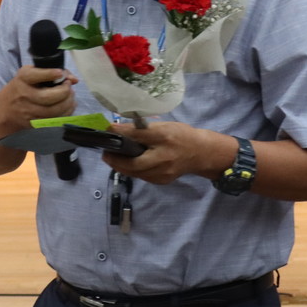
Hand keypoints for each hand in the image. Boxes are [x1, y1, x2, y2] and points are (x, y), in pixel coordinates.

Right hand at [0, 65, 79, 128]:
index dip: (49, 74)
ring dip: (68, 103)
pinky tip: (68, 106)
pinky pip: (54, 120)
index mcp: (22, 79)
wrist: (5, 110)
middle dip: (64, 91)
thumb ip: (52, 73)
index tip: (60, 73)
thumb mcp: (30, 74)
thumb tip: (73, 79)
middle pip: (47, 97)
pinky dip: (66, 113)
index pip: (34, 76)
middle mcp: (24, 95)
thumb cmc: (21, 88)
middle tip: (68, 86)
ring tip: (70, 96)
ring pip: (53, 111)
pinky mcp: (34, 123)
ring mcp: (29, 111)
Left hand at [102, 120, 226, 185]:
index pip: (138, 135)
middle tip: (105, 153)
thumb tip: (118, 129)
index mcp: (164, 137)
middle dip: (115, 160)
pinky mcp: (162, 181)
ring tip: (112, 158)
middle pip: (132, 163)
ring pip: (135, 173)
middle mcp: (163, 157)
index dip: (119, 133)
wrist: (200, 153)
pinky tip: (125, 164)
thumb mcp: (162, 126)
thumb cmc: (180, 135)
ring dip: (120, 166)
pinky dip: (131, 170)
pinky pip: (141, 176)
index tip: (107, 130)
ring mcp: (163, 172)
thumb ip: (142, 129)